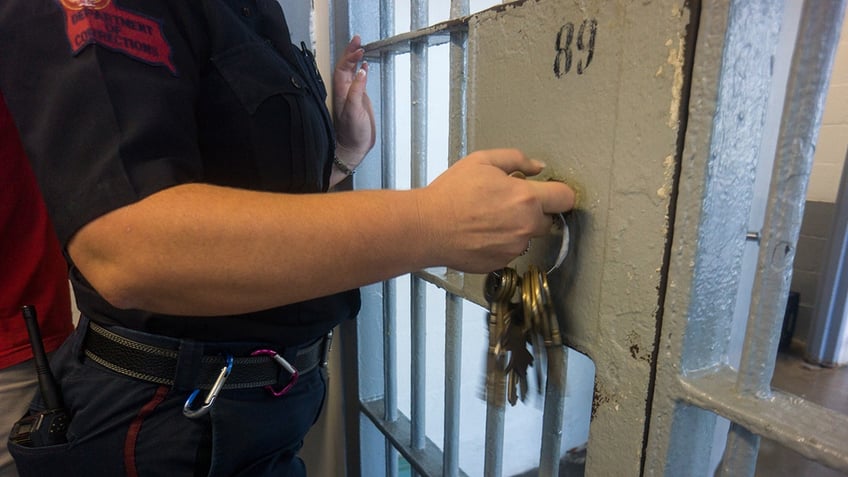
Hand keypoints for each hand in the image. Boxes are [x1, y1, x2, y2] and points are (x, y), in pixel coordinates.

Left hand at [333, 35, 375, 168]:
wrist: (354, 148)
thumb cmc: (351, 133)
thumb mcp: (354, 111)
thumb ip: (357, 91)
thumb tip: (361, 72)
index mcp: (341, 92)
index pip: (343, 68)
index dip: (349, 57)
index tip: (358, 48)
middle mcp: (344, 92)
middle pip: (345, 66)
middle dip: (350, 52)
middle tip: (357, 39)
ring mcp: (351, 95)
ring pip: (351, 72)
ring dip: (354, 59)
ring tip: (360, 47)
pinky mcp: (359, 101)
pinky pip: (358, 81)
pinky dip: (361, 72)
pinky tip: (364, 67)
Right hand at [416, 149, 575, 272]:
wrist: (427, 228)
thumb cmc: (451, 195)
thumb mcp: (482, 161)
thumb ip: (516, 159)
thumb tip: (537, 167)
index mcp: (526, 198)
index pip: (565, 198)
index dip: (559, 193)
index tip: (551, 192)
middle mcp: (526, 226)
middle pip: (548, 220)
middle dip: (533, 211)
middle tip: (507, 203)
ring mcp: (515, 248)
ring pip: (526, 236)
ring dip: (515, 228)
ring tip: (487, 218)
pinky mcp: (502, 262)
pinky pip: (510, 251)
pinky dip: (500, 243)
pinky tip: (481, 233)